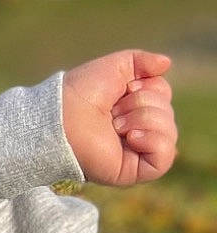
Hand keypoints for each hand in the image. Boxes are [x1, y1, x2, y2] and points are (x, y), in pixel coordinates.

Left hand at [61, 49, 175, 186]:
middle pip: (168, 113)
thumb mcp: (116, 66)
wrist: (62, 116)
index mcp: (132, 109)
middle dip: (143, 104)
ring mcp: (135, 153)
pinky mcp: (132, 171)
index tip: (125, 89)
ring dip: (144, 119)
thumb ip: (142, 61)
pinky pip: (165, 158)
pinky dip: (153, 141)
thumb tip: (166, 63)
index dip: (149, 88)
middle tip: (113, 112)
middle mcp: (136, 131)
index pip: (164, 96)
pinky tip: (131, 137)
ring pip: (169, 133)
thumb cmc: (82, 91)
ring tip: (115, 125)